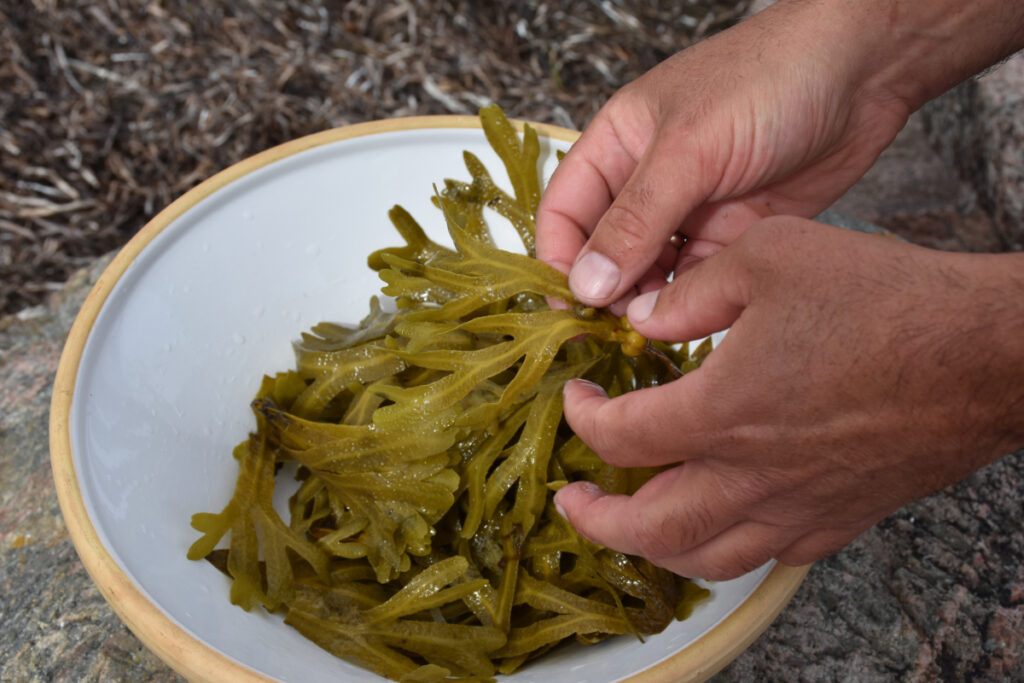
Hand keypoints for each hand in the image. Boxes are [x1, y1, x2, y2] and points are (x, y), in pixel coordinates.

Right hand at [536, 1, 911, 309]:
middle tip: (614, 331)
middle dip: (605, 291)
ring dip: (646, 303)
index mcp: (618, 144)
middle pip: (604, 250)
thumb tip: (587, 284)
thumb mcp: (689, 149)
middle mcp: (648, 180)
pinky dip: (690, 303)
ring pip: (650, 272)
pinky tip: (692, 320)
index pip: (565, 212)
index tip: (570, 307)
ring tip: (654, 330)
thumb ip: (636, 220)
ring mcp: (692, 209)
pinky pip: (697, 278)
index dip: (560, 260)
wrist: (865, 71)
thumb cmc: (770, 80)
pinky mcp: (734, 233)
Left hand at [554, 218, 1023, 579]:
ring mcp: (798, 506)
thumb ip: (689, 292)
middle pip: (648, 528)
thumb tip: (640, 317)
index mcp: (722, 411)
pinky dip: (726, 547)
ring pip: (705, 558)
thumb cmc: (885, 301)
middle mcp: (752, 475)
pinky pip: (767, 556)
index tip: (577, 396)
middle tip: (573, 500)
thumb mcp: (768, 257)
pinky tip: (722, 520)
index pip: (620, 438)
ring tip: (632, 526)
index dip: (583, 417)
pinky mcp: (840, 517)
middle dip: (597, 518)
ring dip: (654, 547)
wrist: (986, 352)